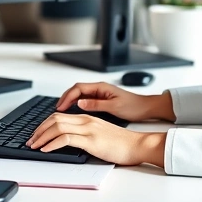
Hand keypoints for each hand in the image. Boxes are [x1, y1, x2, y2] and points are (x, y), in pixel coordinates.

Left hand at [27, 113, 166, 166]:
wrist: (137, 145)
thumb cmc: (121, 143)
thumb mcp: (100, 135)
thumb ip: (85, 134)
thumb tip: (70, 142)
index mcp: (87, 118)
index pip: (59, 116)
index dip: (44, 125)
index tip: (36, 135)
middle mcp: (86, 120)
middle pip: (55, 119)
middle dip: (38, 130)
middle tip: (30, 141)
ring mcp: (88, 129)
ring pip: (57, 126)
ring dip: (42, 137)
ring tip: (34, 146)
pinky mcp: (91, 140)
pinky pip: (66, 138)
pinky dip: (52, 143)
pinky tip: (46, 150)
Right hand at [56, 82, 175, 122]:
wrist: (146, 108)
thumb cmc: (133, 106)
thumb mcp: (114, 107)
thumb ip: (96, 104)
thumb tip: (79, 103)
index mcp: (101, 87)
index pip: (78, 88)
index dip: (67, 97)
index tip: (60, 107)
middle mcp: (99, 89)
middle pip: (76, 91)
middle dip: (64, 99)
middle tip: (56, 110)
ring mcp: (100, 94)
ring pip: (79, 96)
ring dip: (69, 102)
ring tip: (60, 112)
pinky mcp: (102, 101)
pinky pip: (85, 101)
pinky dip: (76, 106)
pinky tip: (72, 113)